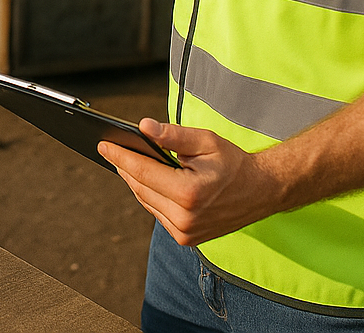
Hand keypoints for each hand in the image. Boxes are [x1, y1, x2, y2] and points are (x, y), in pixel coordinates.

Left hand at [97, 119, 281, 244]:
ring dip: (134, 181)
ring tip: (122, 160)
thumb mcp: (205, 141)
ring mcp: (186, 232)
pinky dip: (148, 194)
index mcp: (189, 193)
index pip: (142, 172)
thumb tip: (143, 126)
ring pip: (146, 200)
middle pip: (140, 187)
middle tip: (108, 147)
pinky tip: (142, 178)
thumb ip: (172, 135)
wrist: (261, 192)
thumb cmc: (233, 162)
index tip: (102, 144)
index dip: (120, 156)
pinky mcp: (187, 238)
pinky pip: (157, 212)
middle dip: (123, 166)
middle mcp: (185, 218)